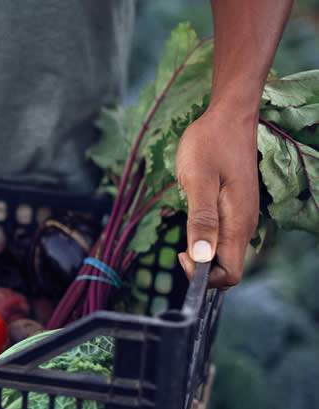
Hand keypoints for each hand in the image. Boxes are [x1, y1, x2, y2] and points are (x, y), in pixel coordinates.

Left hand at [175, 107, 260, 288]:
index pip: (229, 275)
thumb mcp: (198, 181)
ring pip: (224, 254)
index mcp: (237, 224)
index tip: (183, 253)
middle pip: (227, 268)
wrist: (228, 116)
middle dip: (201, 268)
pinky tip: (193, 221)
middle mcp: (244, 226)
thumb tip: (201, 257)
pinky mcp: (235, 209)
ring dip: (202, 252)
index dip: (204, 275)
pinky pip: (223, 237)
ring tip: (186, 229)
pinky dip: (206, 238)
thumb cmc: (210, 144)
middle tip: (180, 245)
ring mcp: (242, 218)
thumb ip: (201, 220)